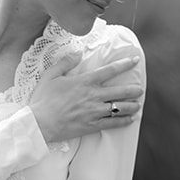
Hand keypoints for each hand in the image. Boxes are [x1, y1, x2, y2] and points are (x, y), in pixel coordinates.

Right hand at [29, 41, 143, 144]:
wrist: (39, 124)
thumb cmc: (43, 100)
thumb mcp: (51, 76)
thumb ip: (65, 62)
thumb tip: (77, 53)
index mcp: (85, 82)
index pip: (110, 70)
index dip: (124, 64)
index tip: (134, 60)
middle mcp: (93, 96)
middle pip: (120, 92)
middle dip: (133, 90)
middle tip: (140, 90)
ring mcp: (94, 112)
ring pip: (119, 108)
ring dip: (131, 106)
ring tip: (137, 105)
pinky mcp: (92, 126)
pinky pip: (112, 123)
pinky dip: (123, 121)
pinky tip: (130, 120)